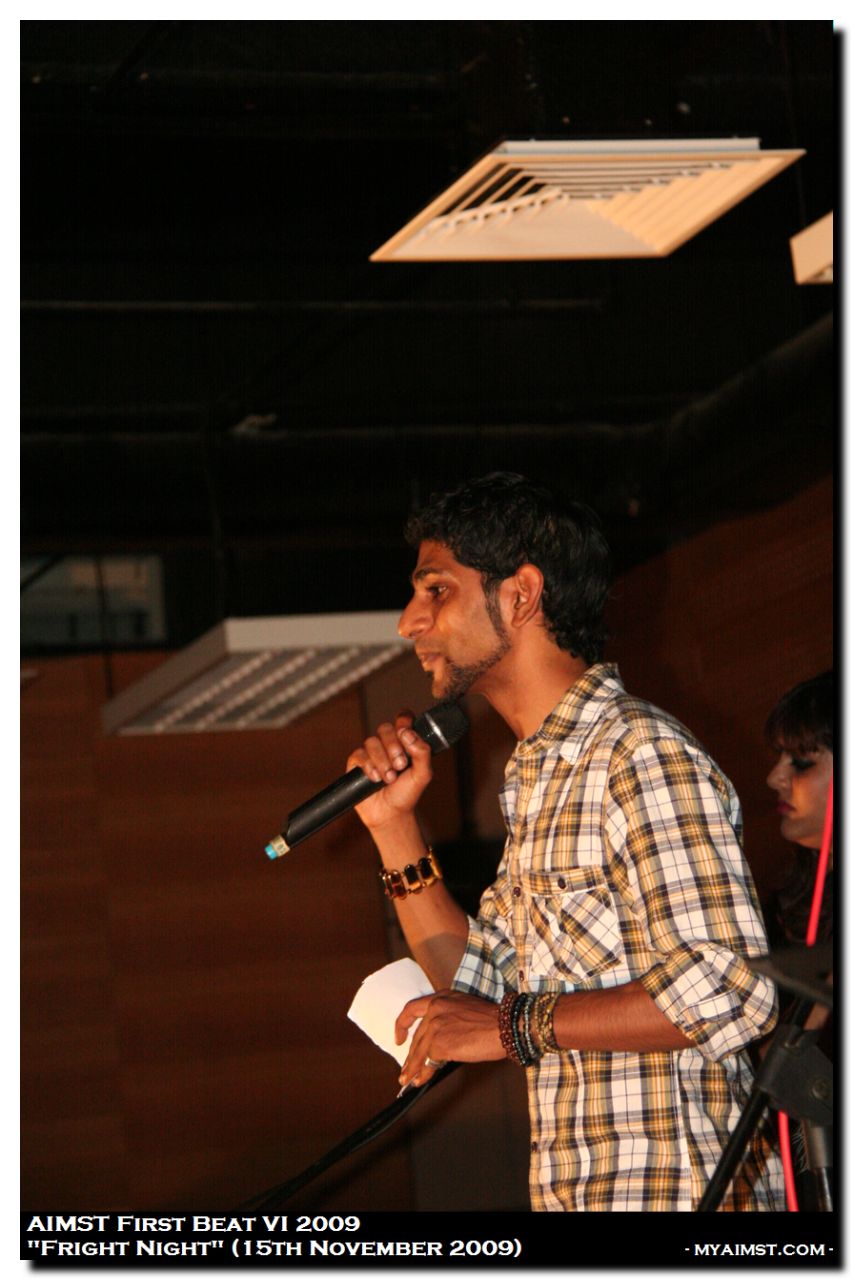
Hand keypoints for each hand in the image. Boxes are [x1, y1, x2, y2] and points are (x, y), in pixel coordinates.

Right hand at [346, 712, 432, 831]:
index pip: (403, 718)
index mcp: (404, 742)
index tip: (405, 734)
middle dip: (393, 746)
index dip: (403, 720)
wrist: (391, 814)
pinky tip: (376, 779)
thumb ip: (423, 752)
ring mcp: (371, 752)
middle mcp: (387, 744)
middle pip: (385, 728)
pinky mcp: (357, 763)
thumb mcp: (423, 774)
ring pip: (371, 741)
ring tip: (389, 778)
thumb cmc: (407, 793)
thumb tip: (408, 734)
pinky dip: (369, 767)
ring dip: (383, 761)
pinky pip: (359, 754)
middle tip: (400, 765)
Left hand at [395, 990, 502, 1088]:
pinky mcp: (439, 1043)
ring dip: (412, 1068)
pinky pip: (428, 1062)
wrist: (505, 1026)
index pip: (413, 1008)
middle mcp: (436, 1008)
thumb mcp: (466, 1010)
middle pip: (417, 1036)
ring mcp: (436, 1025)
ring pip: (419, 1051)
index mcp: (442, 998)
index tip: (399, 1038)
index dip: (402, 1025)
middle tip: (406, 1069)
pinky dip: (423, 1074)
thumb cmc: (493, 1021)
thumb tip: (438, 1044)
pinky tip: (421, 1082)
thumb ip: (449, 1019)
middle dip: (410, 1056)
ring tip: (408, 1080)